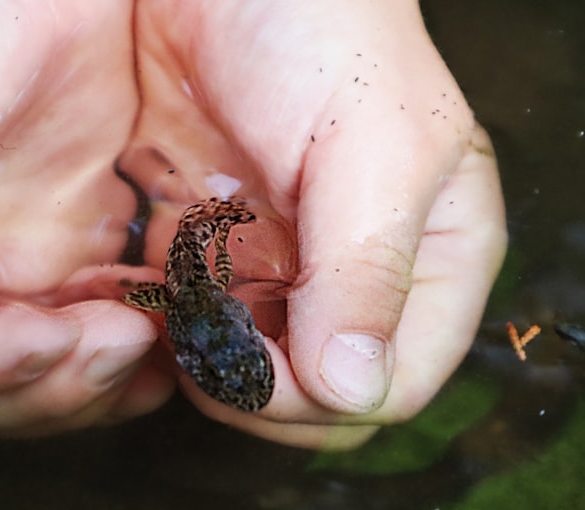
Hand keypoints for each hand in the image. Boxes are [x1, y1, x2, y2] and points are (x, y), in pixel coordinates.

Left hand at [126, 0, 506, 446]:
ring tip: (177, 314)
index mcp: (432, 259)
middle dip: (261, 393)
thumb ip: (367, 266)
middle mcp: (360, 279)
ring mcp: (286, 272)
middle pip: (322, 398)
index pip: (392, 384)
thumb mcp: (370, 141)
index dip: (321, 397)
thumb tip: (354, 389)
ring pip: (255, 376)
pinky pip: (199, 332)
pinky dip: (173, 333)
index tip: (255, 361)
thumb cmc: (320, 28)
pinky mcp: (219, 257)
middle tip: (204, 343)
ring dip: (209, 366)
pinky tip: (153, 298)